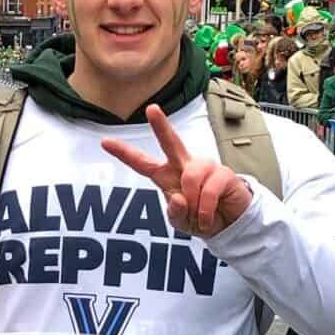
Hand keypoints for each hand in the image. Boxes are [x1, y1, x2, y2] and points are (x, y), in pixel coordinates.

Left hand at [101, 105, 253, 237]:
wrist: (229, 225)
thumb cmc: (201, 218)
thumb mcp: (181, 223)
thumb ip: (175, 213)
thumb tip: (177, 197)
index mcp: (167, 177)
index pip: (142, 164)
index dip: (124, 154)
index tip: (105, 142)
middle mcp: (184, 166)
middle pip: (170, 143)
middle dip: (161, 126)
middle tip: (152, 109)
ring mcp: (205, 167)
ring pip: (191, 177)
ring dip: (194, 202)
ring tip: (199, 215)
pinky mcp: (223, 174)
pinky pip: (209, 190)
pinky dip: (206, 209)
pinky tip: (209, 216)